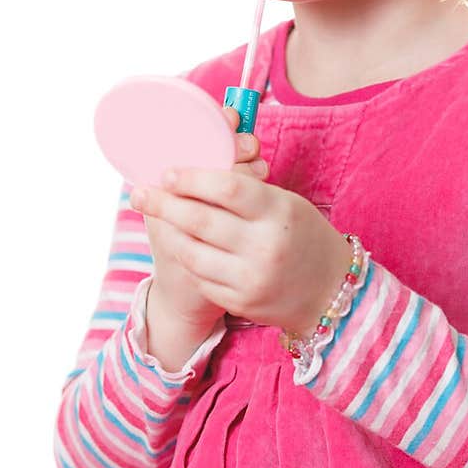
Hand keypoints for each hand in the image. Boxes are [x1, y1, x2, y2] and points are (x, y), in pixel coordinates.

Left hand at [128, 161, 355, 336]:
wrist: (328, 290)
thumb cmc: (301, 234)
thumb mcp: (284, 202)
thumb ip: (244, 187)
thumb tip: (193, 165)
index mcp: (278, 211)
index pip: (225, 187)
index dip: (190, 178)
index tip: (167, 173)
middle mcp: (265, 246)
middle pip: (199, 219)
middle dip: (162, 203)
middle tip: (139, 192)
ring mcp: (251, 278)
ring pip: (191, 251)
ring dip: (168, 233)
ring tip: (157, 219)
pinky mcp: (241, 302)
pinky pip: (200, 276)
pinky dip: (187, 258)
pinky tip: (181, 246)